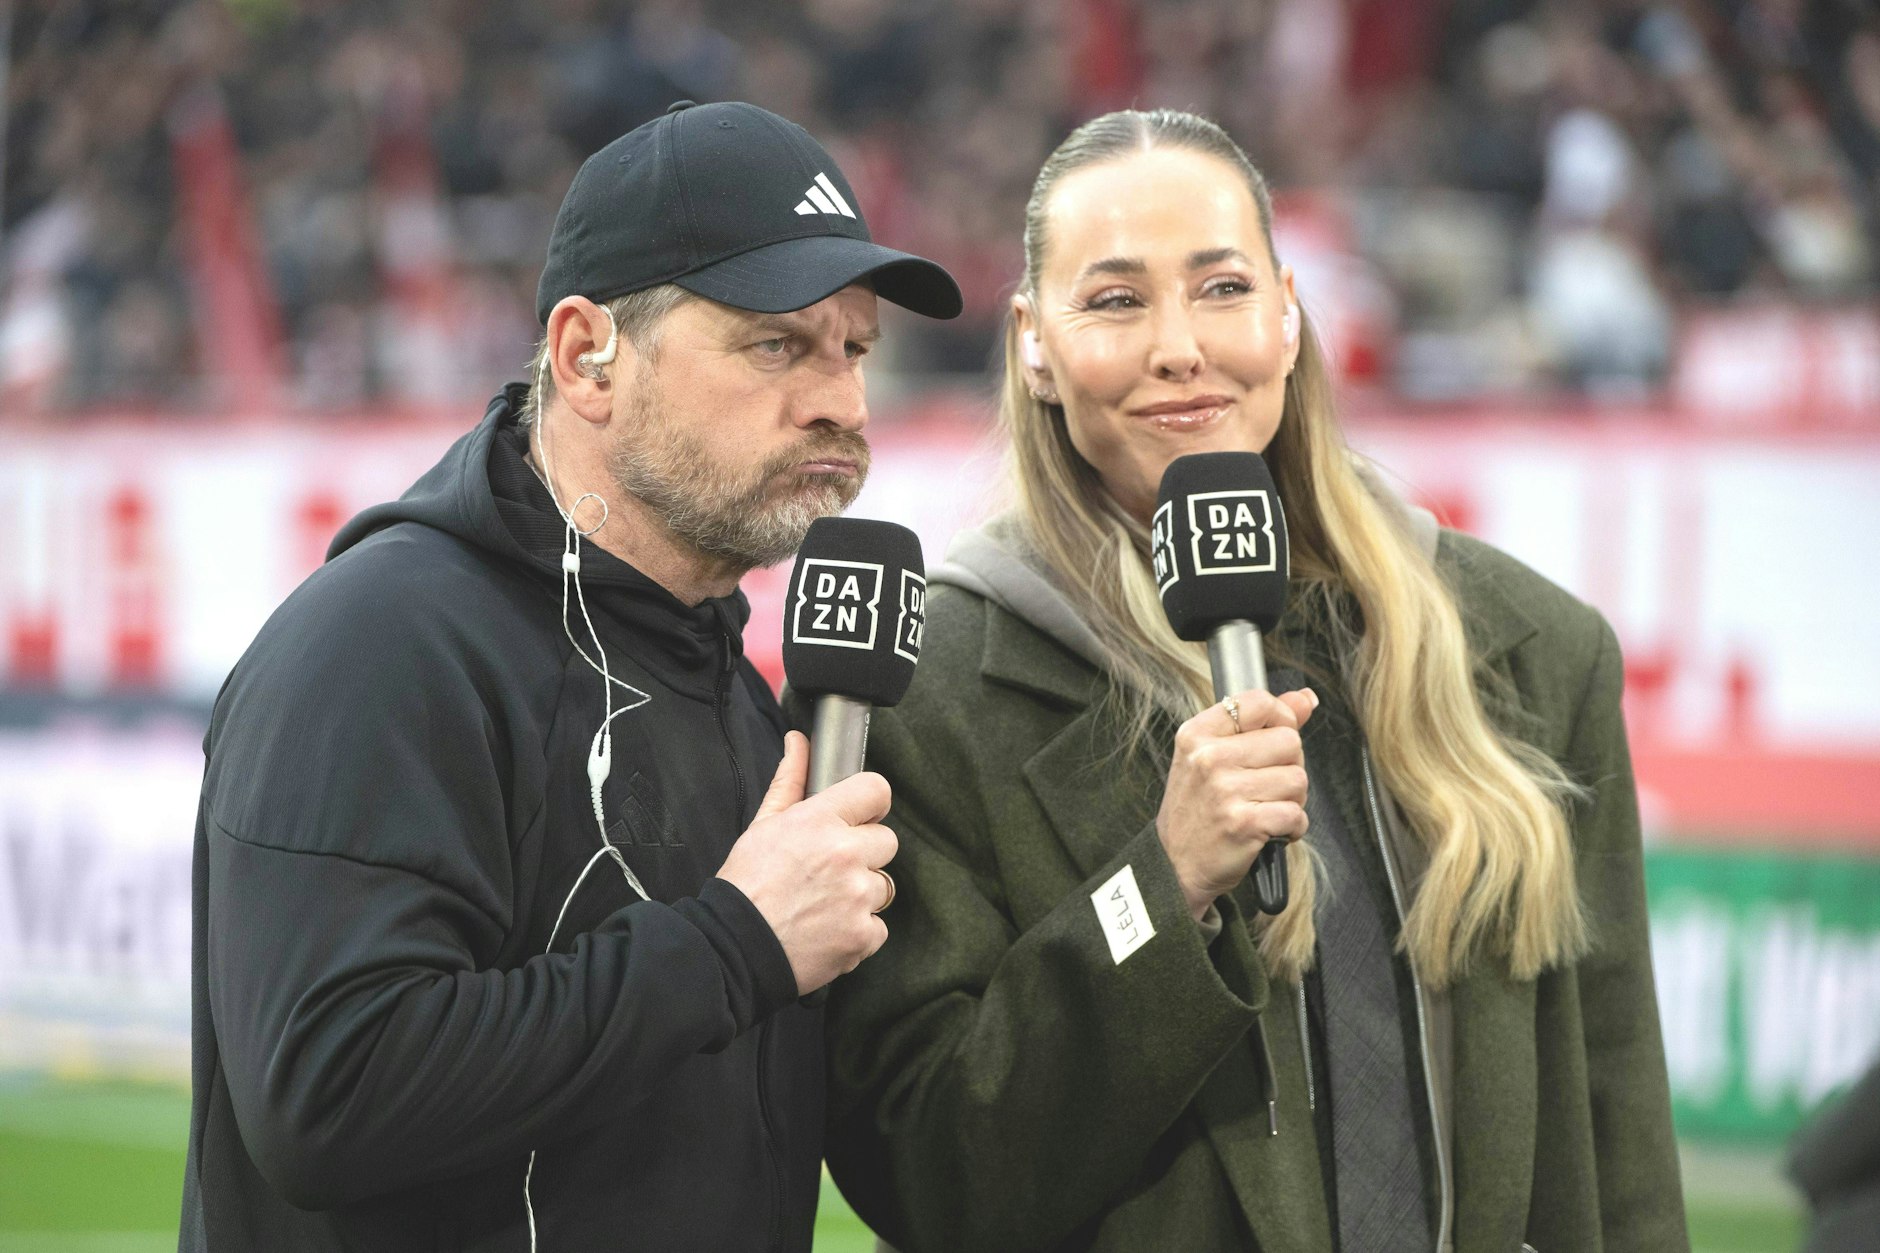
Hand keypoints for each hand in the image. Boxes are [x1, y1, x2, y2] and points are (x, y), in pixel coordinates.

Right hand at [716, 731, 897, 994]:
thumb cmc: (746, 885)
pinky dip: (858, 931)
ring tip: (822, 903)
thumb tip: (799, 740)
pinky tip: (827, 930)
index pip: (877, 790)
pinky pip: (878, 925)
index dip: (868, 806)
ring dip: (860, 895)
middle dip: (863, 854)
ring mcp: (859, 897)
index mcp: (821, 820)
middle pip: (886, 841)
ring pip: (883, 885)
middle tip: (828, 870)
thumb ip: (791, 779)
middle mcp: (847, 854)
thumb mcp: (763, 825)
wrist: (734, 948)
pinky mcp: (864, 935)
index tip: (857, 819)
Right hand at [1156, 688, 1316, 920]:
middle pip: (1289, 741)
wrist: (1174, 865)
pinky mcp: (1244, 823)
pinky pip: (1296, 814)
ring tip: (1265, 809)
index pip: (1259, 702)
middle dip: (1289, 766)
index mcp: (1197, 734)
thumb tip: (1306, 698)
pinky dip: (1293, 827)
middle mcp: (1209, 757)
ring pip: (1298, 778)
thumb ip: (1261, 724)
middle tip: (1265, 786)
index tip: (1275, 740)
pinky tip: (1271, 830)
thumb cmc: (1197, 809)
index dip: (1281, 719)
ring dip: (1292, 799)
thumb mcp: (1213, 757)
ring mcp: (1225, 790)